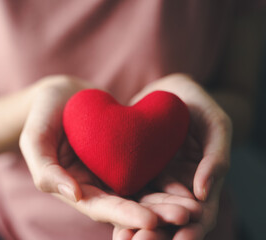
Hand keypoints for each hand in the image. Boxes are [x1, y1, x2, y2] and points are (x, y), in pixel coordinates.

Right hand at [19, 75, 200, 230]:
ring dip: (167, 201)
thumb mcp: (34, 137)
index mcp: (74, 186)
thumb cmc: (43, 112)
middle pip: (127, 205)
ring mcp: (111, 172)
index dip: (125, 215)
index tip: (152, 221)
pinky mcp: (126, 156)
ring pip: (142, 192)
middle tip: (187, 216)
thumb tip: (74, 194)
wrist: (63, 92)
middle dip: (156, 213)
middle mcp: (96, 185)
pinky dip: (166, 181)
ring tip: (195, 206)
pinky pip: (147, 171)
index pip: (100, 208)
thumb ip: (45, 169)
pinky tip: (188, 184)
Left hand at [119, 73, 231, 238]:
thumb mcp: (214, 123)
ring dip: (135, 228)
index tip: (180, 238)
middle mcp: (176, 189)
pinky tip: (111, 219)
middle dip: (157, 235)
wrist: (162, 92)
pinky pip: (126, 194)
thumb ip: (216, 157)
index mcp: (201, 182)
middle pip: (169, 221)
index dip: (192, 230)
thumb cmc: (194, 103)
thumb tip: (204, 193)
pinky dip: (121, 209)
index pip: (200, 216)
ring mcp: (152, 182)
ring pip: (145, 213)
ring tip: (123, 238)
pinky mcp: (132, 173)